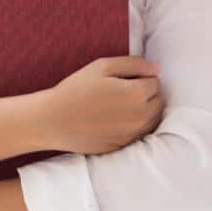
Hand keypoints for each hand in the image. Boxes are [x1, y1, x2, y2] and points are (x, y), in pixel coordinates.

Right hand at [45, 56, 164, 154]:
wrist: (52, 120)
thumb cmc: (75, 89)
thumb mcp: (102, 66)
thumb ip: (133, 64)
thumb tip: (156, 68)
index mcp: (137, 94)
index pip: (155, 82)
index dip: (140, 77)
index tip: (123, 79)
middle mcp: (140, 116)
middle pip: (158, 101)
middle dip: (146, 94)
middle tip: (121, 91)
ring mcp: (133, 134)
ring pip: (152, 119)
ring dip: (143, 110)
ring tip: (120, 105)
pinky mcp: (124, 146)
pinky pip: (140, 134)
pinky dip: (133, 125)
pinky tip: (115, 119)